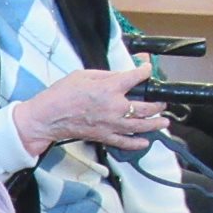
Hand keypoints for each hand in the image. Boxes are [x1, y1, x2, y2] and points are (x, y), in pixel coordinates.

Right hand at [11, 64, 158, 155]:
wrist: (48, 117)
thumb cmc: (62, 94)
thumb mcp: (84, 75)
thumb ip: (107, 74)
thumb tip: (122, 74)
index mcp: (110, 88)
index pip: (136, 77)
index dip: (145, 71)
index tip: (148, 69)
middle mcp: (115, 107)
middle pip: (146, 107)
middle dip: (158, 103)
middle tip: (162, 102)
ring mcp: (111, 124)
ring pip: (141, 126)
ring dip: (155, 123)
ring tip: (164, 121)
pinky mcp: (104, 136)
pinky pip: (125, 142)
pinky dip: (137, 143)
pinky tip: (145, 142)